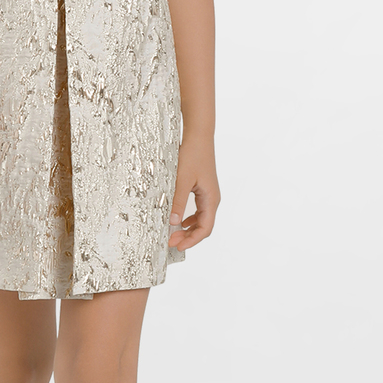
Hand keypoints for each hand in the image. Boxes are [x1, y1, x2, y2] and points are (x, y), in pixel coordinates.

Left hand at [168, 134, 219, 251]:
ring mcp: (208, 194)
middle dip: (188, 237)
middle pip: (203, 226)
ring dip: (188, 229)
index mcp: (211, 199)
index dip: (192, 240)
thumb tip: (173, 222)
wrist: (199, 136)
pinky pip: (198, 210)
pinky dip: (188, 219)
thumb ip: (177, 201)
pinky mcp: (202, 189)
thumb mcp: (182, 179)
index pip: (205, 228)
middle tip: (170, 241)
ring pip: (200, 219)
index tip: (177, 246)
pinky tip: (178, 221)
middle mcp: (212, 199)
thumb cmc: (192, 155)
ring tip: (173, 234)